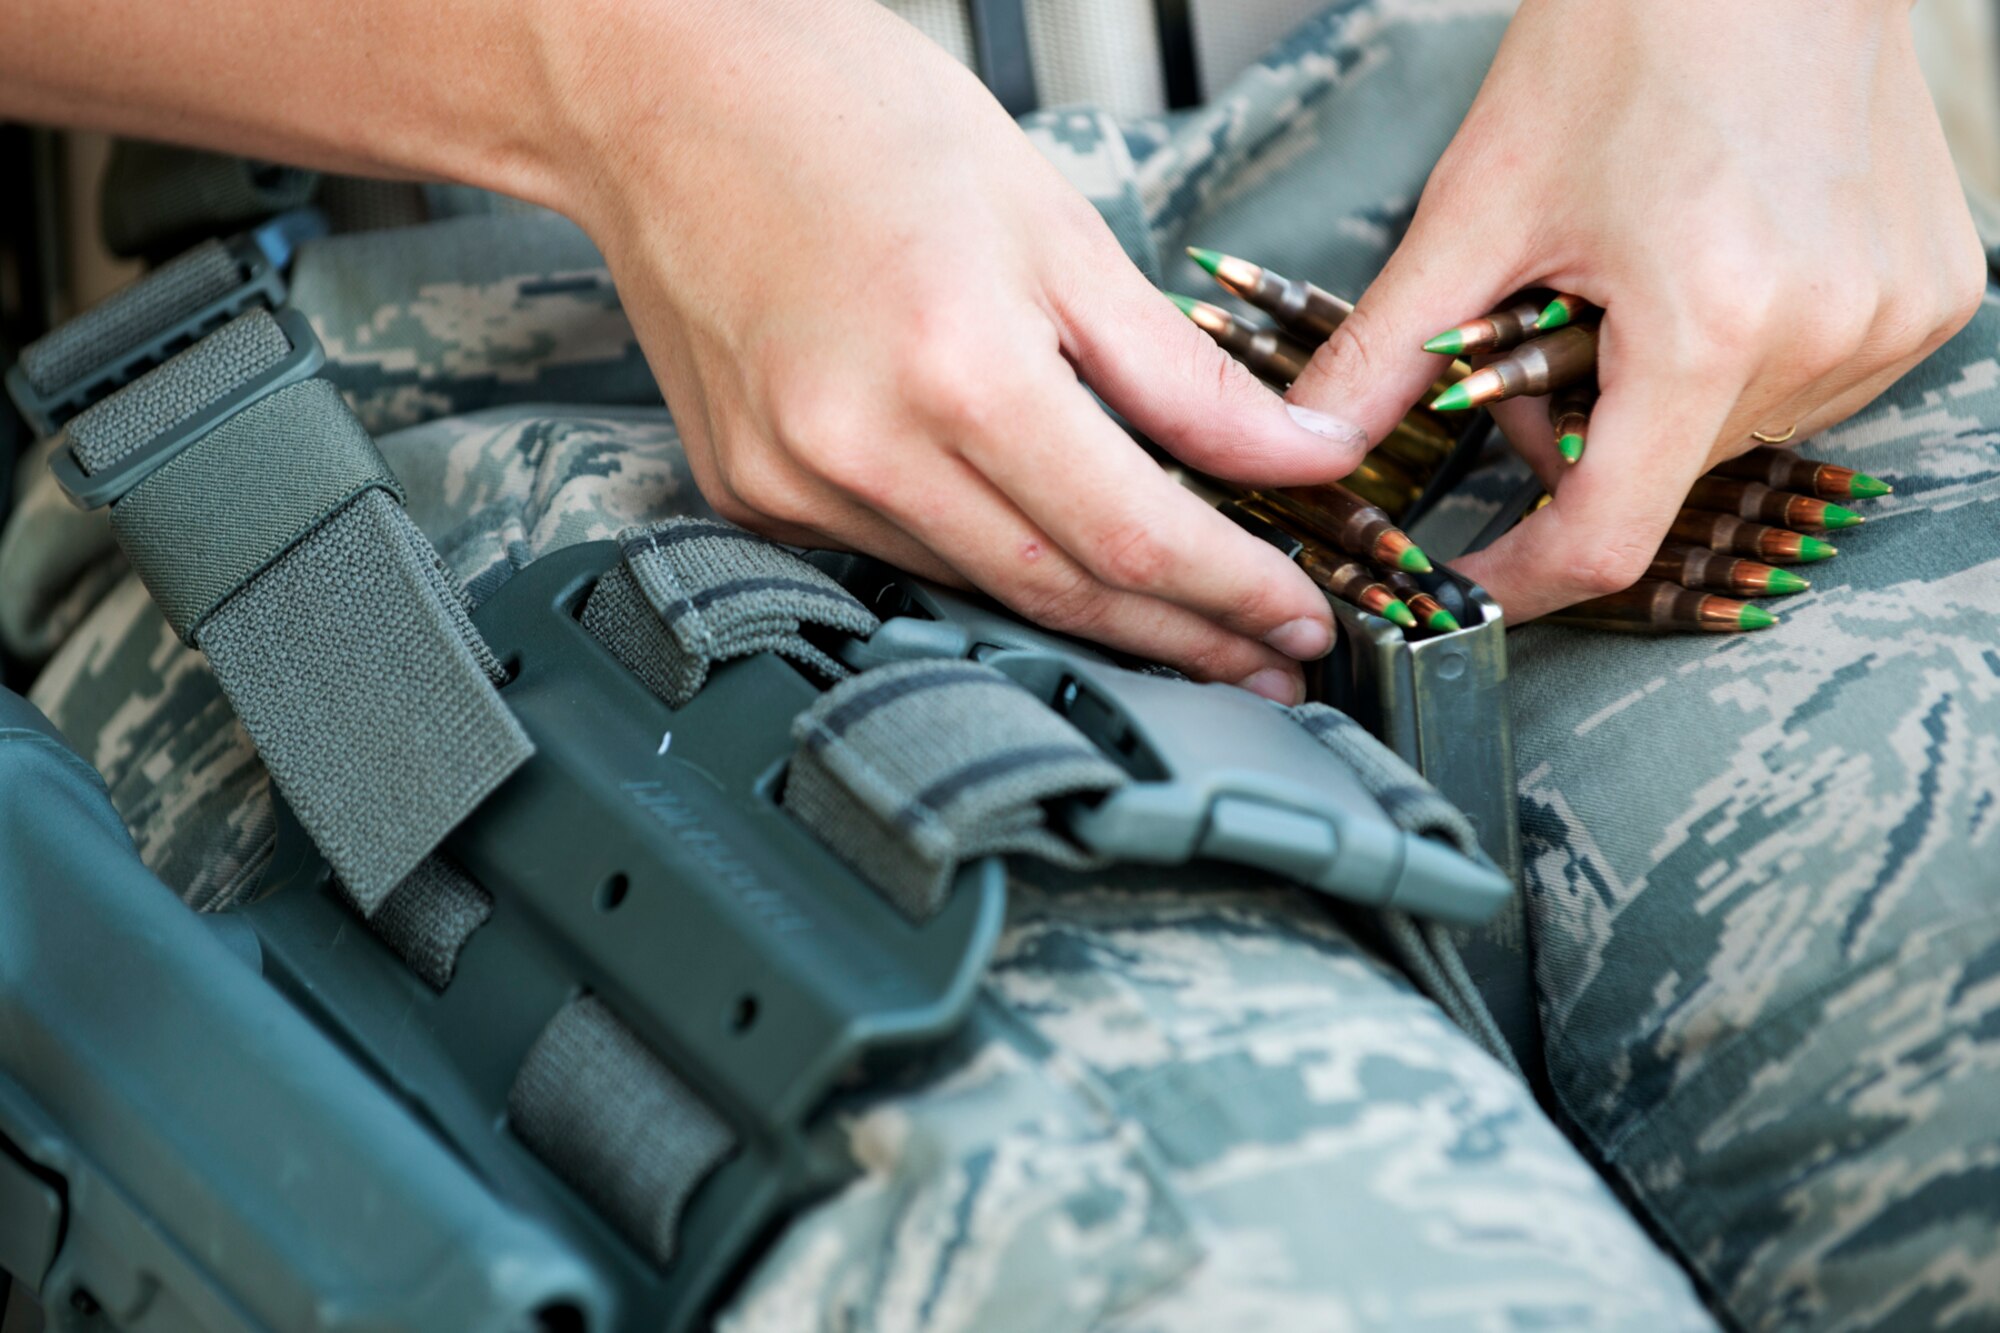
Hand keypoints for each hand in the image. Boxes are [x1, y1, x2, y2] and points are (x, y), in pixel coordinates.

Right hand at [542, 0, 1369, 699]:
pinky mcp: (752, 495)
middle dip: (1185, 639)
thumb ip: (1182, 373)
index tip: (1299, 621)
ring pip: (983, 589)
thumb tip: (1294, 454)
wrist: (675, 94)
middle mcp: (863, 448)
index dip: (1234, 596)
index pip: (1134, 538)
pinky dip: (989, 568)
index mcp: (959, 368)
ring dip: (1094, 617)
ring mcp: (794, 484)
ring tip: (1184, 623)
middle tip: (1265, 664)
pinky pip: (899, 559)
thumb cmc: (855, 121)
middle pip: (1064, 593)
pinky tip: (1047, 562)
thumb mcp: (1059, 228)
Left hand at [1287, 0, 1985, 620]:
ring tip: (1635, 271)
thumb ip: (1388, 352)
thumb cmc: (1630, 37)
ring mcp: (1895, 319)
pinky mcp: (1933, 296)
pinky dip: (1730, 356)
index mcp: (1714, 319)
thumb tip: (1311, 452)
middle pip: (1653, 475)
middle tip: (1542, 317)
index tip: (1466, 584)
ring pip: (1720, 435)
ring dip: (1650, 395)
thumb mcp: (1481, 207)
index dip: (1520, 576)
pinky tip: (1709, 262)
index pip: (1606, 532)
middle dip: (1569, 430)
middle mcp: (1828, 334)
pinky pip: (1798, 385)